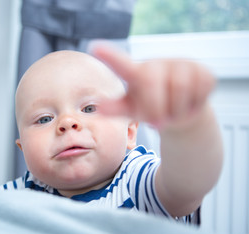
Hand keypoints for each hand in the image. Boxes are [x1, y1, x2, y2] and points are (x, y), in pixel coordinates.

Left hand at [93, 45, 214, 129]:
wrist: (181, 113)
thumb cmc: (151, 108)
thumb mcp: (132, 110)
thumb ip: (116, 109)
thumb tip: (98, 107)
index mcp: (136, 74)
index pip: (121, 64)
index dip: (110, 57)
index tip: (95, 47)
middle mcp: (156, 64)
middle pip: (152, 82)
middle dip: (154, 108)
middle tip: (156, 122)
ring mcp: (180, 64)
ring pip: (180, 87)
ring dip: (176, 110)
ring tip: (173, 113)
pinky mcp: (202, 70)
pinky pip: (200, 88)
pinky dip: (195, 104)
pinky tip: (190, 103)